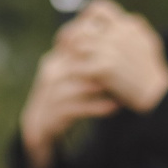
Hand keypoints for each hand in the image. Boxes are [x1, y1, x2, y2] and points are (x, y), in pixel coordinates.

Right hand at [19, 44, 117, 167]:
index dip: (99, 44)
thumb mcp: (73, 76)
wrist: (40, 124)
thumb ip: (87, 61)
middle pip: (79, 62)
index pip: (76, 42)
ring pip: (79, 85)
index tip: (123, 49)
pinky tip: (113, 107)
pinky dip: (96, 107)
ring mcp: (51, 92)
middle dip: (103, 64)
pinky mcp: (54, 113)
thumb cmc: (63, 98)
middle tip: (127, 67)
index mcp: (56, 59)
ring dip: (102, 86)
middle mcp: (52, 72)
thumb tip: (116, 47)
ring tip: (121, 88)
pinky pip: (78, 108)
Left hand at [57, 0, 167, 112]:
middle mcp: (118, 32)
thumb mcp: (146, 42)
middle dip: (69, 34)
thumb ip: (132, 30)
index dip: (84, 16)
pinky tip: (72, 75)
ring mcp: (111, 49)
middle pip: (83, 25)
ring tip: (64, 60)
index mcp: (127, 24)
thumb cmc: (152, 72)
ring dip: (67, 52)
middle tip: (62, 44)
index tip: (80, 28)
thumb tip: (126, 19)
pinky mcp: (105, 67)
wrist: (158, 93)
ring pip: (77, 42)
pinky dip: (73, 69)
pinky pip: (79, 65)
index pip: (99, 8)